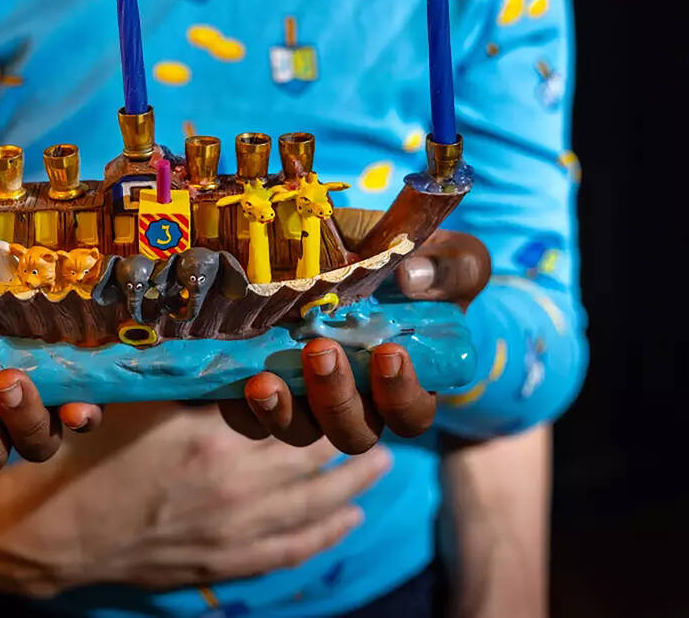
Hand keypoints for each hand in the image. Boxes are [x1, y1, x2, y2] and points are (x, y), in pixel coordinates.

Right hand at [0, 403, 390, 592]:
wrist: (54, 531)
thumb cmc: (90, 452)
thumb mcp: (140, 398)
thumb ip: (191, 373)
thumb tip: (232, 341)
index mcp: (218, 438)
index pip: (294, 414)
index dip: (326, 395)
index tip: (350, 376)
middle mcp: (238, 487)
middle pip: (314, 460)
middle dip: (352, 440)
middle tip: (382, 422)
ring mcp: (234, 531)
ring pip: (315, 508)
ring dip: (353, 487)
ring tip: (381, 470)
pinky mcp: (223, 564)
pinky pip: (290, 551)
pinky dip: (325, 535)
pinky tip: (348, 522)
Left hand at [219, 229, 489, 453]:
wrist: (366, 255)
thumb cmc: (421, 267)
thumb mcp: (451, 260)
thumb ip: (447, 270)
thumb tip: (411, 277)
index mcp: (408, 385)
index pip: (410, 416)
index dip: (401, 395)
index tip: (388, 354)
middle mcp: (360, 404)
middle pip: (351, 433)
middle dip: (336, 398)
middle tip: (322, 353)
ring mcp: (312, 401)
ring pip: (299, 432)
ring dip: (283, 412)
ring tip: (265, 380)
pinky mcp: (272, 390)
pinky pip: (251, 418)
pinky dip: (241, 407)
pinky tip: (237, 379)